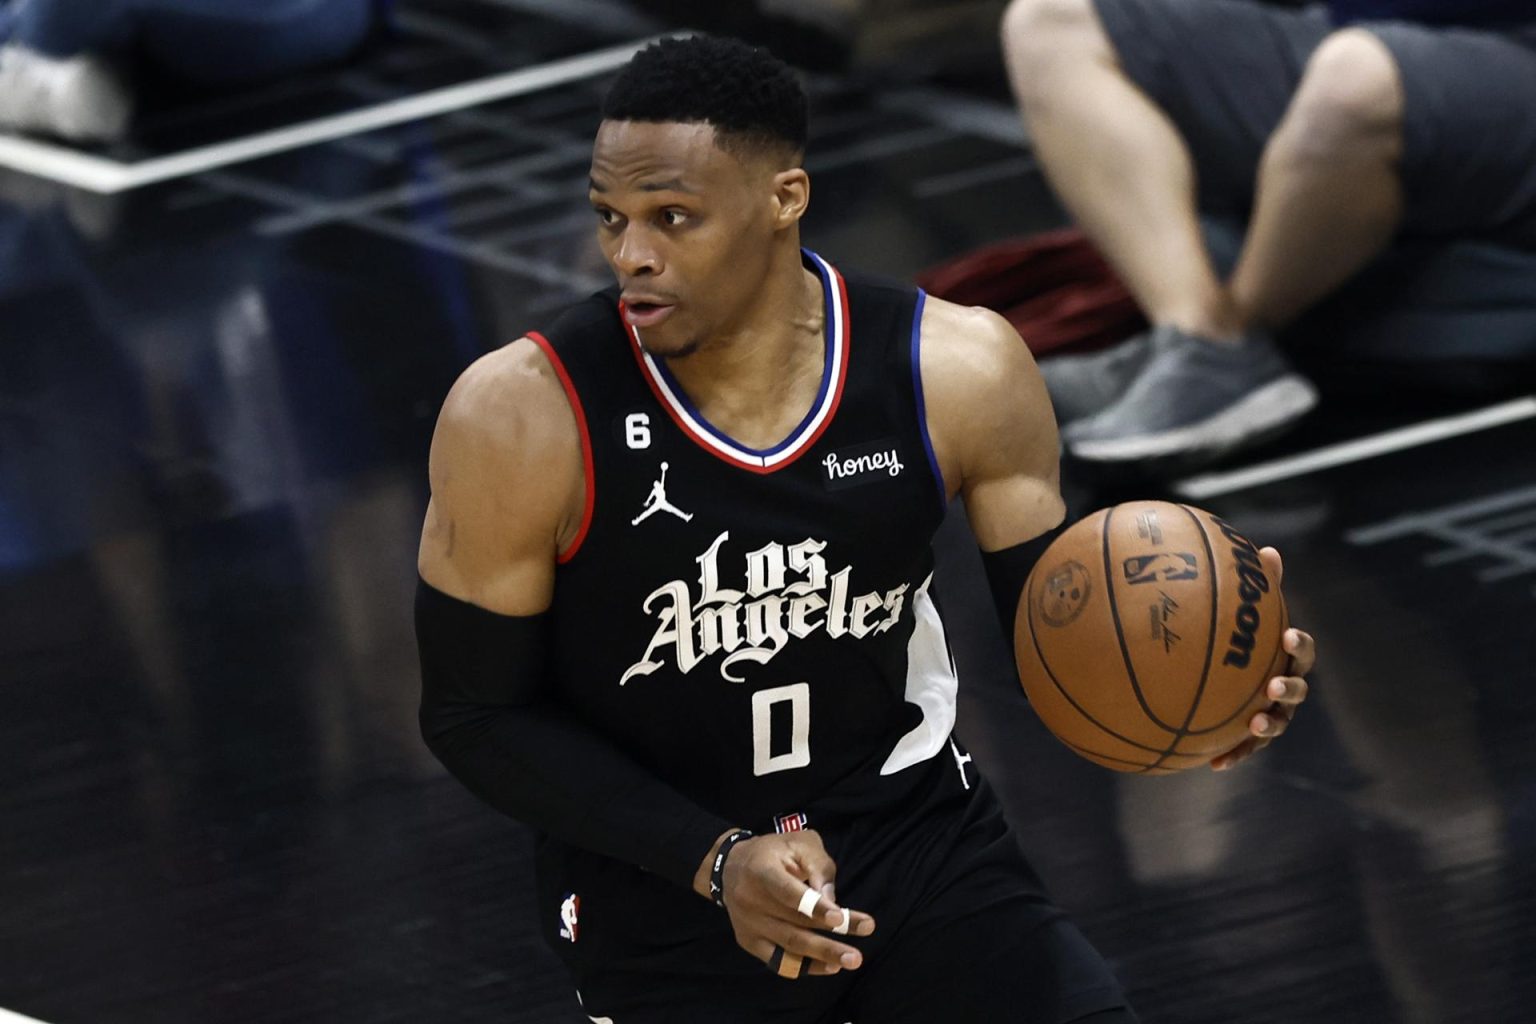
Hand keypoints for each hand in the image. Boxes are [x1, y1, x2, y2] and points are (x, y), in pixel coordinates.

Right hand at [702, 830, 875, 978]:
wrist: (730, 866)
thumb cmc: (773, 852)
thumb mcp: (798, 843)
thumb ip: (818, 866)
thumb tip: (832, 901)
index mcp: (761, 869)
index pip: (787, 892)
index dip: (813, 906)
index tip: (839, 917)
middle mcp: (750, 900)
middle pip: (793, 925)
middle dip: (830, 938)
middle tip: (857, 952)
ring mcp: (749, 924)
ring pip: (788, 946)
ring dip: (822, 956)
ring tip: (851, 960)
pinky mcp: (749, 941)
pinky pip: (778, 961)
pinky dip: (804, 966)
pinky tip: (829, 967)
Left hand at [1211, 546, 1314, 771]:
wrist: (1217, 675)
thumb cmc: (1235, 638)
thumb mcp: (1243, 614)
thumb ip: (1256, 587)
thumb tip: (1267, 549)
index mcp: (1284, 657)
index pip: (1302, 650)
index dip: (1299, 645)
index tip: (1288, 636)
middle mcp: (1284, 686)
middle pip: (1297, 691)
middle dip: (1289, 689)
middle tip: (1272, 686)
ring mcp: (1271, 714)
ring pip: (1276, 724)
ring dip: (1267, 726)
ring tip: (1253, 725)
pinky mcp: (1248, 737)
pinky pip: (1242, 749)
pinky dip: (1232, 755)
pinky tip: (1213, 765)